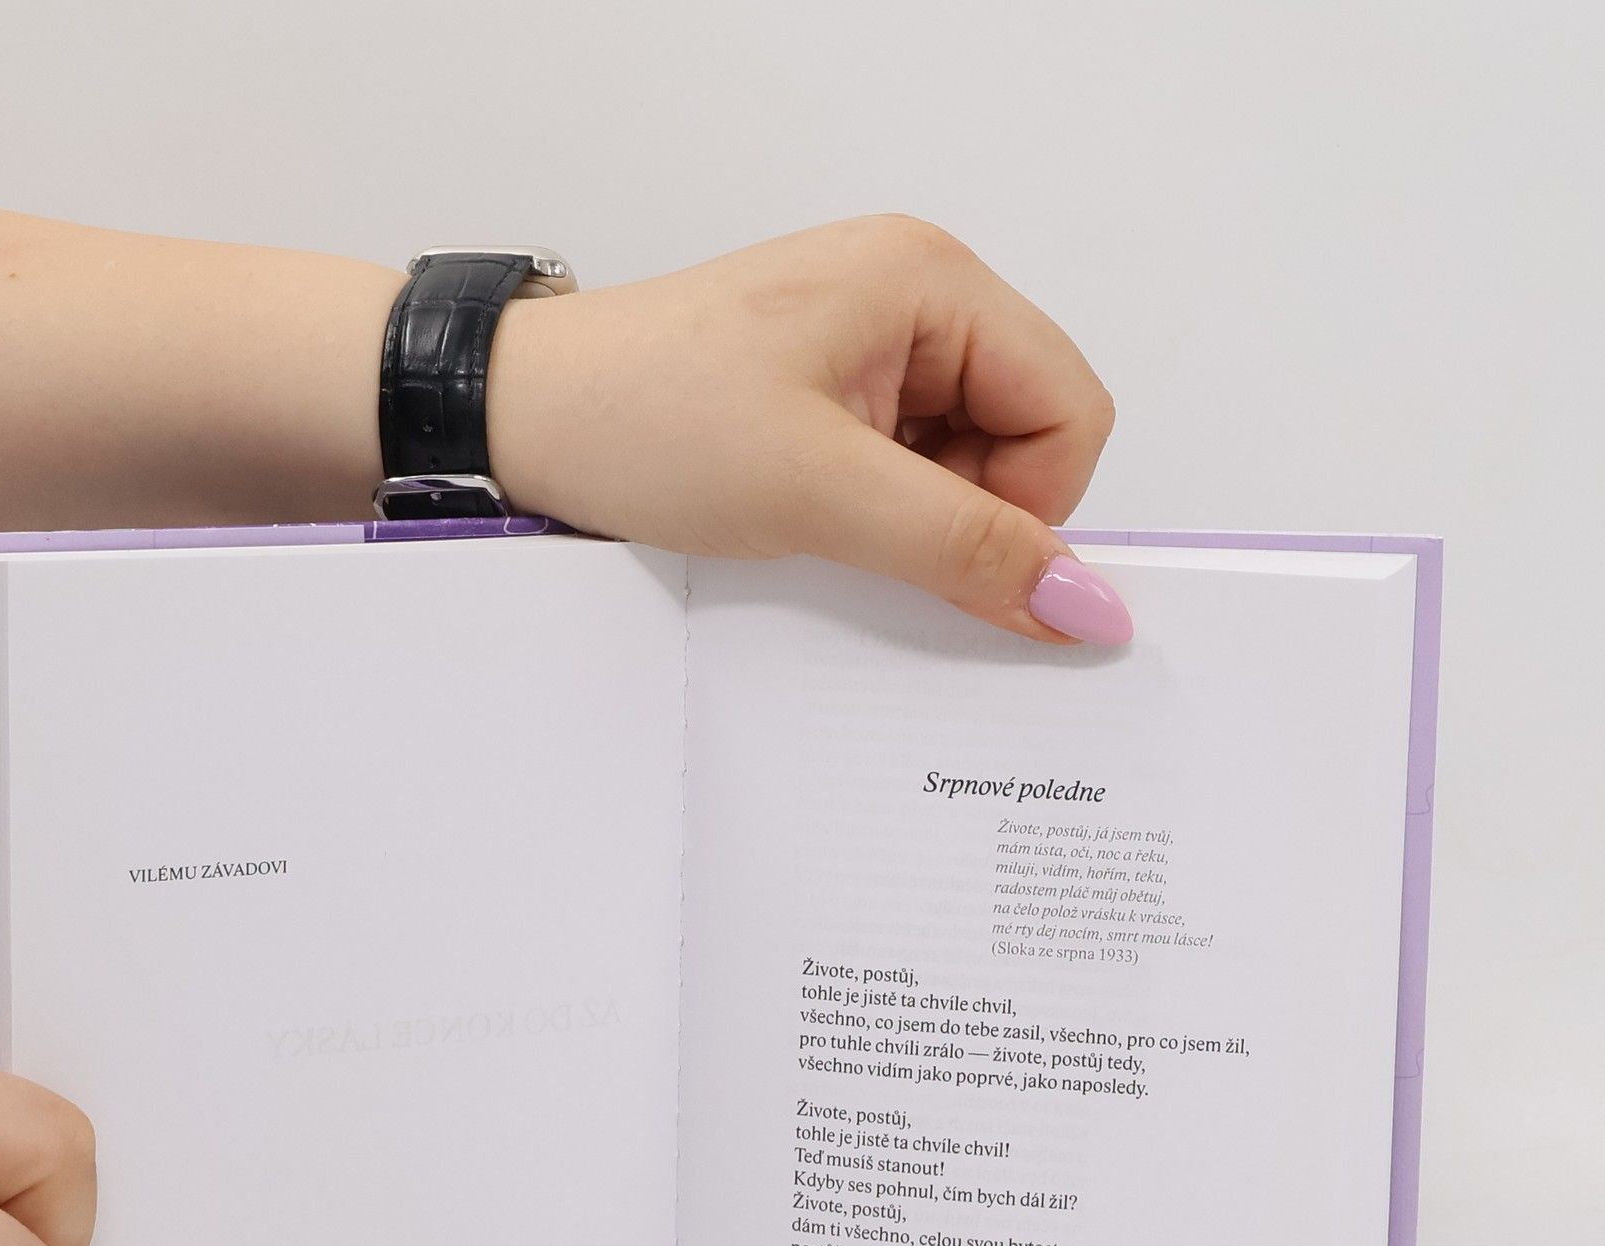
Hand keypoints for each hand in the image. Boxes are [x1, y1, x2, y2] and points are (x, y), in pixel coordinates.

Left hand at [491, 215, 1130, 646]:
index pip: (1069, 410)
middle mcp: (914, 296)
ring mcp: (870, 343)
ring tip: (821, 522)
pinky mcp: (829, 389)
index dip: (1034, 505)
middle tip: (872, 538)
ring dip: (916, 517)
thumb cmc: (646, 419)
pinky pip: (904, 465)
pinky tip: (809, 519)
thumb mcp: (820, 493)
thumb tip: (1085, 605)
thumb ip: (963, 547)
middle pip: (1024, 435)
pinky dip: (877, 512)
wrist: (519, 418)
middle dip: (970, 512)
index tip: (957, 561)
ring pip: (965, 461)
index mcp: (932, 280)